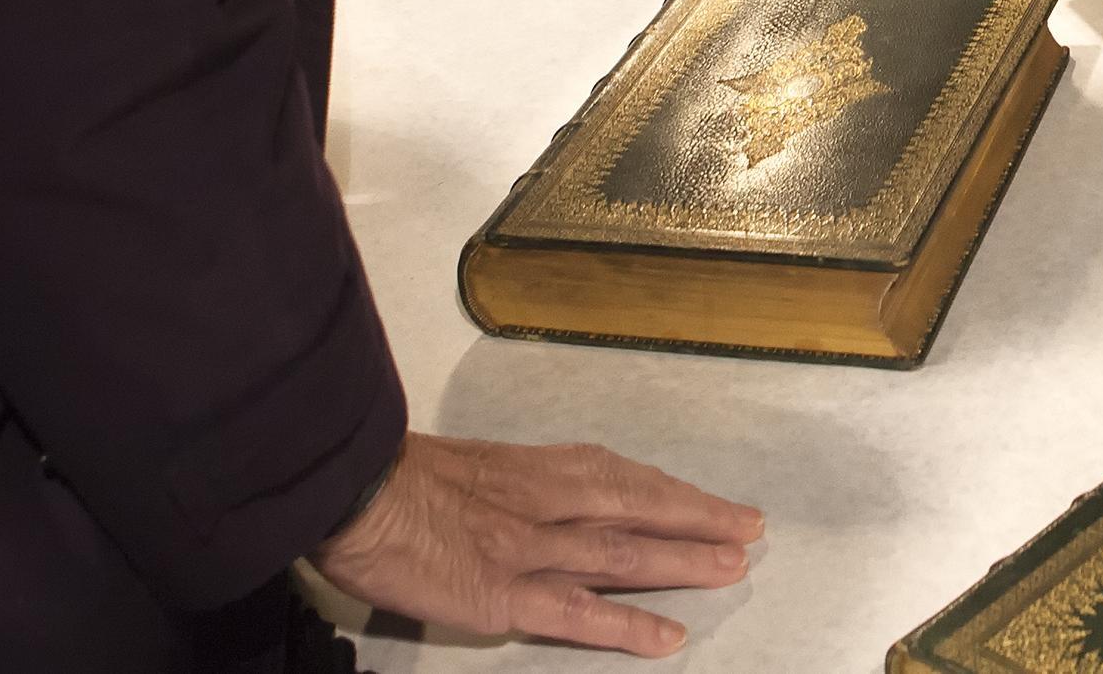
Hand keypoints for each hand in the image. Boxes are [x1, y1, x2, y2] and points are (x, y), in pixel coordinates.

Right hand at [308, 432, 765, 656]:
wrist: (353, 487)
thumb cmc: (398, 476)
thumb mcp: (469, 466)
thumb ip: (513, 486)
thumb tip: (538, 493)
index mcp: (538, 468)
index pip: (622, 477)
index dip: (671, 492)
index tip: (709, 501)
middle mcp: (548, 503)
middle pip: (639, 508)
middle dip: (698, 519)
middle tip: (750, 528)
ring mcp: (531, 551)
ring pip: (624, 554)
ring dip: (682, 561)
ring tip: (731, 569)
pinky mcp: (504, 597)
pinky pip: (577, 613)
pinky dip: (625, 625)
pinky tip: (666, 636)